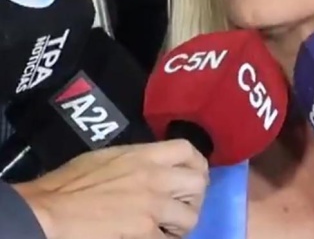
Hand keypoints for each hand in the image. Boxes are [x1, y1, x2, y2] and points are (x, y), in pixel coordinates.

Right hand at [13, 140, 209, 238]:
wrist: (47, 213)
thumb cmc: (68, 184)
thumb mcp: (106, 158)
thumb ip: (135, 161)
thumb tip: (150, 168)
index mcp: (144, 156)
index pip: (187, 150)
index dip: (197, 163)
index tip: (193, 175)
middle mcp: (156, 177)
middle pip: (198, 182)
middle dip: (195, 197)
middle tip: (182, 207)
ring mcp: (153, 206)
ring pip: (190, 217)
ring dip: (182, 225)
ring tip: (169, 229)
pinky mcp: (145, 232)